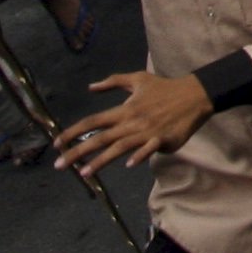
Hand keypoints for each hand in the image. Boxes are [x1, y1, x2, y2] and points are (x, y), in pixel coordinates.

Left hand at [56, 70, 214, 172]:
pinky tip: (129, 165)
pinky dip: (140, 155)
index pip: (92, 121)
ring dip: (100, 161)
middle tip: (59, 165)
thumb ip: (113, 82)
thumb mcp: (138, 79)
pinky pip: (149, 148)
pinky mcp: (162, 139)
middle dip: (77, 152)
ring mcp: (146, 131)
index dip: (73, 132)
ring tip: (84, 173)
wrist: (194, 95)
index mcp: (123, 110)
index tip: (57, 144)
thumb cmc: (165, 88)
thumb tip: (90, 87)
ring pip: (119, 147)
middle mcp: (131, 122)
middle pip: (100, 138)